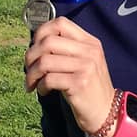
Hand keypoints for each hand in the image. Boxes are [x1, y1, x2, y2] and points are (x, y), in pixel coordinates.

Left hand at [24, 17, 115, 136]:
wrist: (107, 112)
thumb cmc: (89, 88)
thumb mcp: (84, 62)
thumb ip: (67, 50)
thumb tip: (35, 44)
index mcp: (90, 42)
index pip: (61, 23)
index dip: (41, 32)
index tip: (35, 47)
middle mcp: (89, 51)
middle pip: (48, 41)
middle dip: (31, 56)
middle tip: (29, 70)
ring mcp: (86, 66)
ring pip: (45, 61)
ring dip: (32, 74)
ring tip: (32, 83)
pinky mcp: (79, 83)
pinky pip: (49, 79)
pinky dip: (40, 86)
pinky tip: (44, 91)